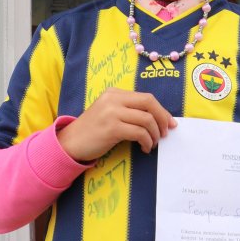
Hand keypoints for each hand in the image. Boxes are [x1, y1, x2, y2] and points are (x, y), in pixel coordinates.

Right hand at [56, 87, 175, 161]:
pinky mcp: (112, 128)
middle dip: (163, 118)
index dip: (162, 110)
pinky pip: (139, 133)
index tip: (170, 122)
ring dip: (154, 134)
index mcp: (114, 92)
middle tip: (165, 133)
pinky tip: (144, 148)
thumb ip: (128, 110)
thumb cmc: (92, 130)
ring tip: (152, 143)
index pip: (146, 97)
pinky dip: (146, 141)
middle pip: (149, 103)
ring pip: (147, 119)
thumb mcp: (109, 112)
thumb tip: (156, 118)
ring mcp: (112, 112)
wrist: (70, 142)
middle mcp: (113, 98)